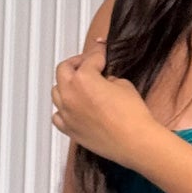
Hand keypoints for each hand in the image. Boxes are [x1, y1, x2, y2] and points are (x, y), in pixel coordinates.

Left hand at [51, 45, 158, 167]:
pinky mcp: (69, 129)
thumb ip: (108, 78)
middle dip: (76, 63)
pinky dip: (63, 109)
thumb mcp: (124, 85)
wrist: (135, 142)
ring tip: (78, 84)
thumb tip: (103, 80)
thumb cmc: (132, 116)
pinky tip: (73, 107)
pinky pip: (57, 115)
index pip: (89, 58)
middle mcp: (70, 94)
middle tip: (87, 63)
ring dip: (66, 84)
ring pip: (56, 92)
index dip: (99, 52)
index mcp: (83, 78)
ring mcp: (67, 113)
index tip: (101, 50)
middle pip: (63, 70)